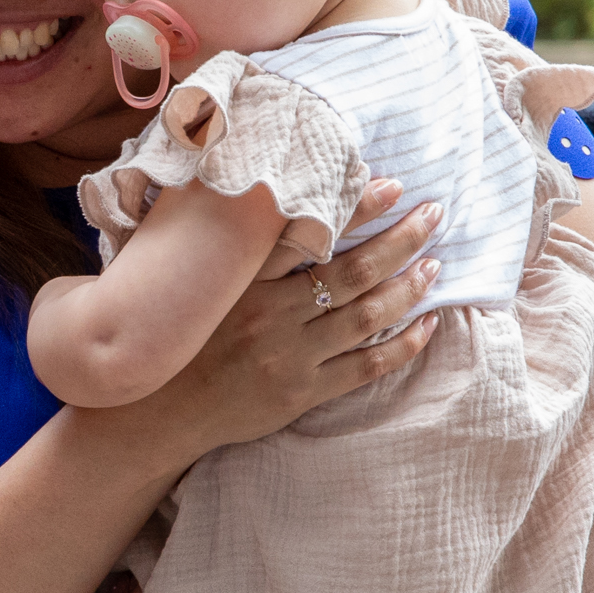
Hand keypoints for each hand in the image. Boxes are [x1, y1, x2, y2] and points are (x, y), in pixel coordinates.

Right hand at [149, 181, 445, 455]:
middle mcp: (271, 314)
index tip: (390, 183)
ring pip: (365, 316)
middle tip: (433, 215)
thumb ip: (228, 244)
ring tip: (435, 265)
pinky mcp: (302, 393)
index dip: (355, 208)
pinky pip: (365, 367)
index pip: (309, 233)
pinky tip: (426, 325)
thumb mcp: (196, 282)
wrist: (159, 409)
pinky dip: (402, 345)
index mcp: (244, 280)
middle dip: (399, 240)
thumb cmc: (179, 337)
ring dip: (407, 288)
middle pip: (352, 272)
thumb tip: (261, 197)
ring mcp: (290, 356)